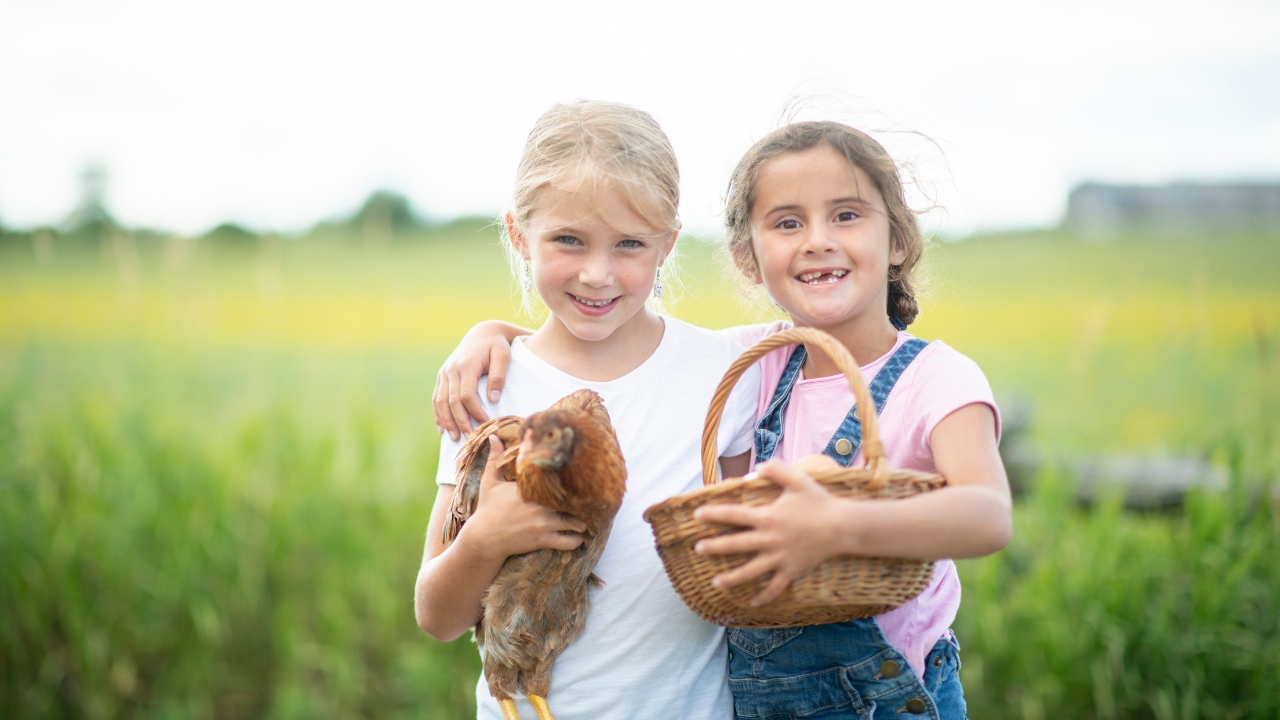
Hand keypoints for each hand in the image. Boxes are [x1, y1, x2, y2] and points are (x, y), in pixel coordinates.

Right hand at [433, 321, 521, 440]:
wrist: (482, 333)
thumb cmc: (497, 346)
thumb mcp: (503, 356)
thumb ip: (498, 376)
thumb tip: (492, 399)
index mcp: (467, 365)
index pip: (467, 395)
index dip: (475, 412)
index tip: (485, 423)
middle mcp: (451, 370)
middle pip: (452, 401)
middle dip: (460, 421)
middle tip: (469, 437)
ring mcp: (444, 373)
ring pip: (441, 401)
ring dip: (447, 421)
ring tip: (454, 438)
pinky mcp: (442, 376)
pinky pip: (436, 398)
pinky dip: (438, 414)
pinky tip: (442, 429)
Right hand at [462, 435, 586, 559]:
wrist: (483, 538)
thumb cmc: (487, 508)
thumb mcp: (489, 482)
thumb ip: (494, 458)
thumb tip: (493, 436)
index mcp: (530, 489)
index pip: (557, 479)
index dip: (572, 477)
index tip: (581, 475)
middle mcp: (540, 506)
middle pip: (572, 501)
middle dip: (584, 500)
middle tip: (592, 497)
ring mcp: (543, 524)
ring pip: (575, 523)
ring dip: (584, 520)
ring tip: (590, 516)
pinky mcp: (543, 540)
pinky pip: (568, 542)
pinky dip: (577, 540)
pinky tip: (580, 536)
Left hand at [693, 460, 849, 605]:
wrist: (843, 527)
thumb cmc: (819, 501)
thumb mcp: (797, 479)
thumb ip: (774, 469)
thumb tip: (753, 470)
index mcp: (767, 517)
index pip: (733, 515)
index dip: (713, 514)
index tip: (697, 515)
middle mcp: (769, 539)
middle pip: (735, 545)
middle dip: (714, 547)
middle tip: (698, 549)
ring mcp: (780, 558)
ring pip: (750, 571)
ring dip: (731, 578)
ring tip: (715, 583)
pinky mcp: (791, 570)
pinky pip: (775, 587)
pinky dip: (764, 596)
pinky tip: (752, 602)